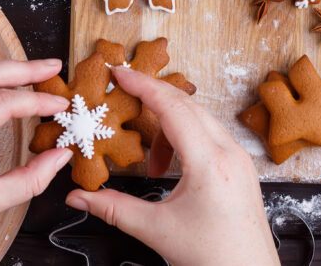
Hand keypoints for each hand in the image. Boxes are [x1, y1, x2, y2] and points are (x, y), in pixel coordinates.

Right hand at [67, 67, 278, 265]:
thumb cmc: (214, 257)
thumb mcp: (157, 231)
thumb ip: (114, 209)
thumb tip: (79, 197)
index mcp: (209, 162)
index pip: (172, 108)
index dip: (143, 86)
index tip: (119, 73)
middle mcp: (229, 152)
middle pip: (186, 105)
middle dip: (152, 99)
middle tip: (124, 96)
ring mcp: (239, 157)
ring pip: (199, 119)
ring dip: (169, 127)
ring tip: (151, 164)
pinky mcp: (241, 166)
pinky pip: (210, 134)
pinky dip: (185, 138)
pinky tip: (171, 167)